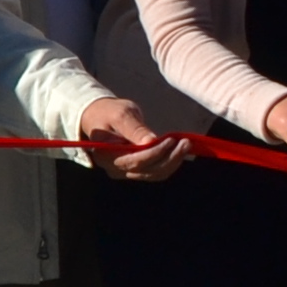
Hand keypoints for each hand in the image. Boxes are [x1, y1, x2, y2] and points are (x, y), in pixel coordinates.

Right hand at [76, 94, 193, 182]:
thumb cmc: (109, 112)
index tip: (172, 140)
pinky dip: (169, 163)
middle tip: (186, 142)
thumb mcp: (121, 114)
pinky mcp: (134, 170)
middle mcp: (114, 168)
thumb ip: (135, 129)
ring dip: (172, 162)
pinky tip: (179, 151)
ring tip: (186, 145)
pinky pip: (154, 172)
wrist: (100, 116)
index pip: (135, 161)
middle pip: (147, 171)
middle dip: (169, 158)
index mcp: (106, 155)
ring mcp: (124, 172)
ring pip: (153, 174)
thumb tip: (151, 142)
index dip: (156, 153)